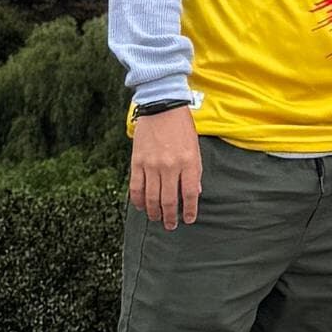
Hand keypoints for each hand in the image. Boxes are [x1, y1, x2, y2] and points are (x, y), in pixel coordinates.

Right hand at [130, 107, 201, 228]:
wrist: (161, 106)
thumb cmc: (181, 127)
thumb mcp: (195, 148)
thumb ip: (195, 171)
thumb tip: (195, 193)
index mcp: (188, 162)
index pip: (189, 194)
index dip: (189, 210)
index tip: (189, 219)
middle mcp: (170, 166)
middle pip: (169, 200)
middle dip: (170, 217)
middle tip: (171, 225)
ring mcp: (152, 165)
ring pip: (151, 198)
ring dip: (154, 212)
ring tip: (157, 219)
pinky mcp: (137, 162)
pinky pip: (136, 187)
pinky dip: (138, 200)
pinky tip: (141, 206)